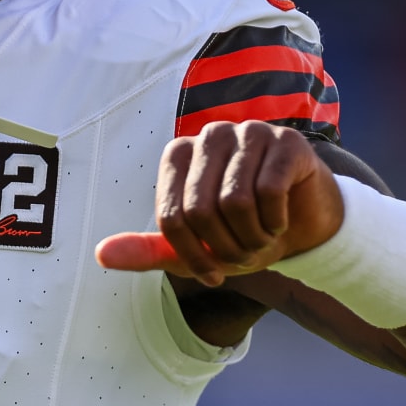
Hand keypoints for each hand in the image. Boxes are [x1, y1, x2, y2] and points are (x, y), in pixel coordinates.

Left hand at [96, 121, 342, 286]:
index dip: (192, 256)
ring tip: (262, 237)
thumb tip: (101, 254)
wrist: (304, 224)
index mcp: (177, 154)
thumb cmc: (242, 231)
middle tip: (245, 254)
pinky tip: (282, 219)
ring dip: (253, 238)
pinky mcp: (286, 140)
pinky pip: (270, 192)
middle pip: (201, 211)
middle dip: (226, 249)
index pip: (171, 217)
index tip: (212, 273)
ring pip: (236, 202)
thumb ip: (148, 250)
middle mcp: (209, 135)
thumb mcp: (193, 249)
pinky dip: (276, 221)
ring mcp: (248, 131)